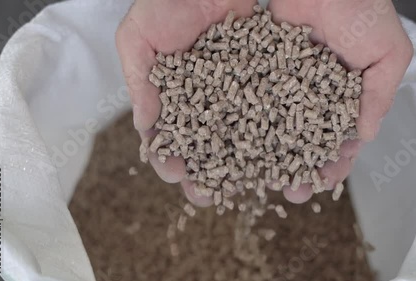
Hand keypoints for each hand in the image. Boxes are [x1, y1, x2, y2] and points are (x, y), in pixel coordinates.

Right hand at [116, 0, 256, 206]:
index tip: (173, 172)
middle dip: (203, 170)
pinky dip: (272, 132)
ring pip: (237, 134)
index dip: (167, 156)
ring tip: (244, 187)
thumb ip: (139, 81)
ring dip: (239, 163)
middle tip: (206, 196)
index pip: (167, 134)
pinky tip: (277, 153)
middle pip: (203, 144)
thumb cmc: (168, 2)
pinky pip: (267, 109)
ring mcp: (234, 93)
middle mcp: (204, 100)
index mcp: (172, 96)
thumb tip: (144, 125)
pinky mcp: (261, 80)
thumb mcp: (138, 37)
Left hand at [267, 0, 412, 201]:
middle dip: (300, 167)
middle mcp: (315, 95)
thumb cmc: (364, 11)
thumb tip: (365, 137)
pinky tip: (238, 142)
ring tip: (263, 179)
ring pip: (277, 125)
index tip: (325, 183)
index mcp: (347, 97)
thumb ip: (379, 96)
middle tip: (291, 193)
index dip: (336, 162)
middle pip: (306, 139)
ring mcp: (287, 84)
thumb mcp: (387, 54)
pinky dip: (247, 119)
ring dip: (271, 153)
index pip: (342, 138)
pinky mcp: (263, 69)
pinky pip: (255, 98)